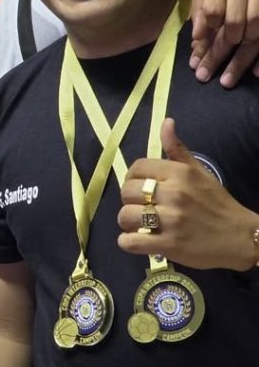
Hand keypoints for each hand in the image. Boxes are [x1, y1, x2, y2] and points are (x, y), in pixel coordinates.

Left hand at [117, 118, 258, 270]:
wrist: (242, 237)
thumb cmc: (217, 204)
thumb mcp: (199, 172)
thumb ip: (177, 149)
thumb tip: (166, 121)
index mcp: (179, 174)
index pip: (136, 168)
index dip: (132, 178)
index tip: (139, 188)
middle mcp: (173, 194)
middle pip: (126, 192)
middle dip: (130, 201)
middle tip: (142, 208)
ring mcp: (171, 220)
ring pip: (125, 216)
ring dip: (128, 224)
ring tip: (140, 226)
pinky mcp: (170, 245)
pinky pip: (131, 241)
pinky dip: (128, 243)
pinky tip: (138, 241)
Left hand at [190, 0, 258, 86]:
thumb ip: (200, 6)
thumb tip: (196, 38)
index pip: (213, 11)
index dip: (205, 35)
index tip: (195, 58)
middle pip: (235, 23)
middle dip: (221, 53)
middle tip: (207, 76)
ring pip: (256, 28)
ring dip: (243, 56)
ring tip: (229, 78)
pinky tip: (256, 70)